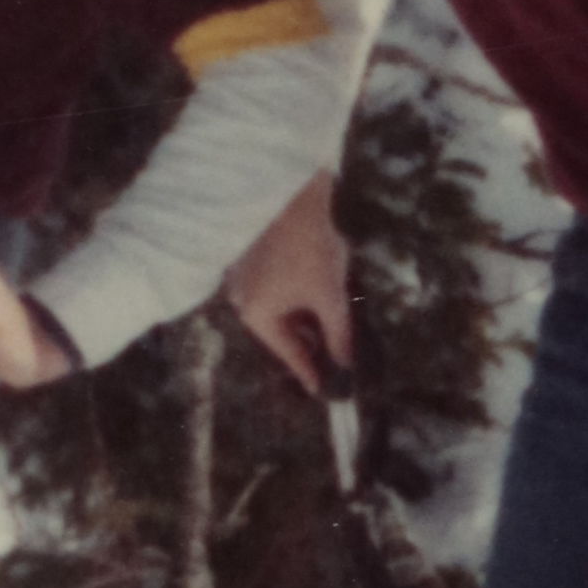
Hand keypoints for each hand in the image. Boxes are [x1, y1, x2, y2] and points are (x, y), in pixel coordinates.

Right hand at [221, 181, 352, 403]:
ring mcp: (243, 279)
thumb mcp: (330, 297)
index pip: (288, 352)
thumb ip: (338, 334)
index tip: (321, 390)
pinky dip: (296, 295)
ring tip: (331, 320)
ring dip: (304, 315)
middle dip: (310, 338)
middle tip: (334, 355)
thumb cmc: (311, 249)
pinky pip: (275, 289)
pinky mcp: (250, 259)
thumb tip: (345, 361)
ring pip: (280, 308)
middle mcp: (242, 300)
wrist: (294, 197)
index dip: (309, 371)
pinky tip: (318, 290)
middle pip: (282, 330)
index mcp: (256, 315)